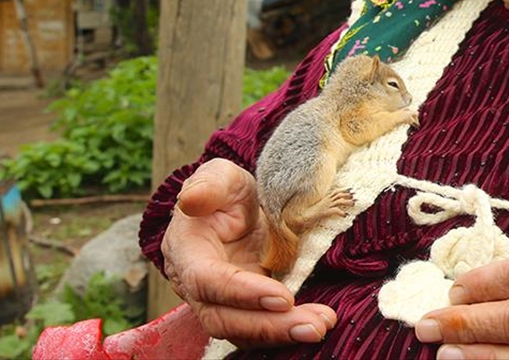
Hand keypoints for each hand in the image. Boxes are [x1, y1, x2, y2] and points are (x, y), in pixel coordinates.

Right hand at [161, 157, 336, 346]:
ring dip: (282, 333)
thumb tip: (191, 199)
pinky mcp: (245, 308)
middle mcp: (199, 286)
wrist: (235, 209)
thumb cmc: (225, 191)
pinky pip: (261, 326)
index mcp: (188, 253)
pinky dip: (287, 329)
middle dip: (269, 327)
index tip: (283, 298)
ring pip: (244, 330)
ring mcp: (222, 302)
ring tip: (321, 325)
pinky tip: (318, 322)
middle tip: (313, 326)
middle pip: (225, 319)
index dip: (243, 294)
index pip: (209, 282)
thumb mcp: (220, 176)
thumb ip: (208, 184)